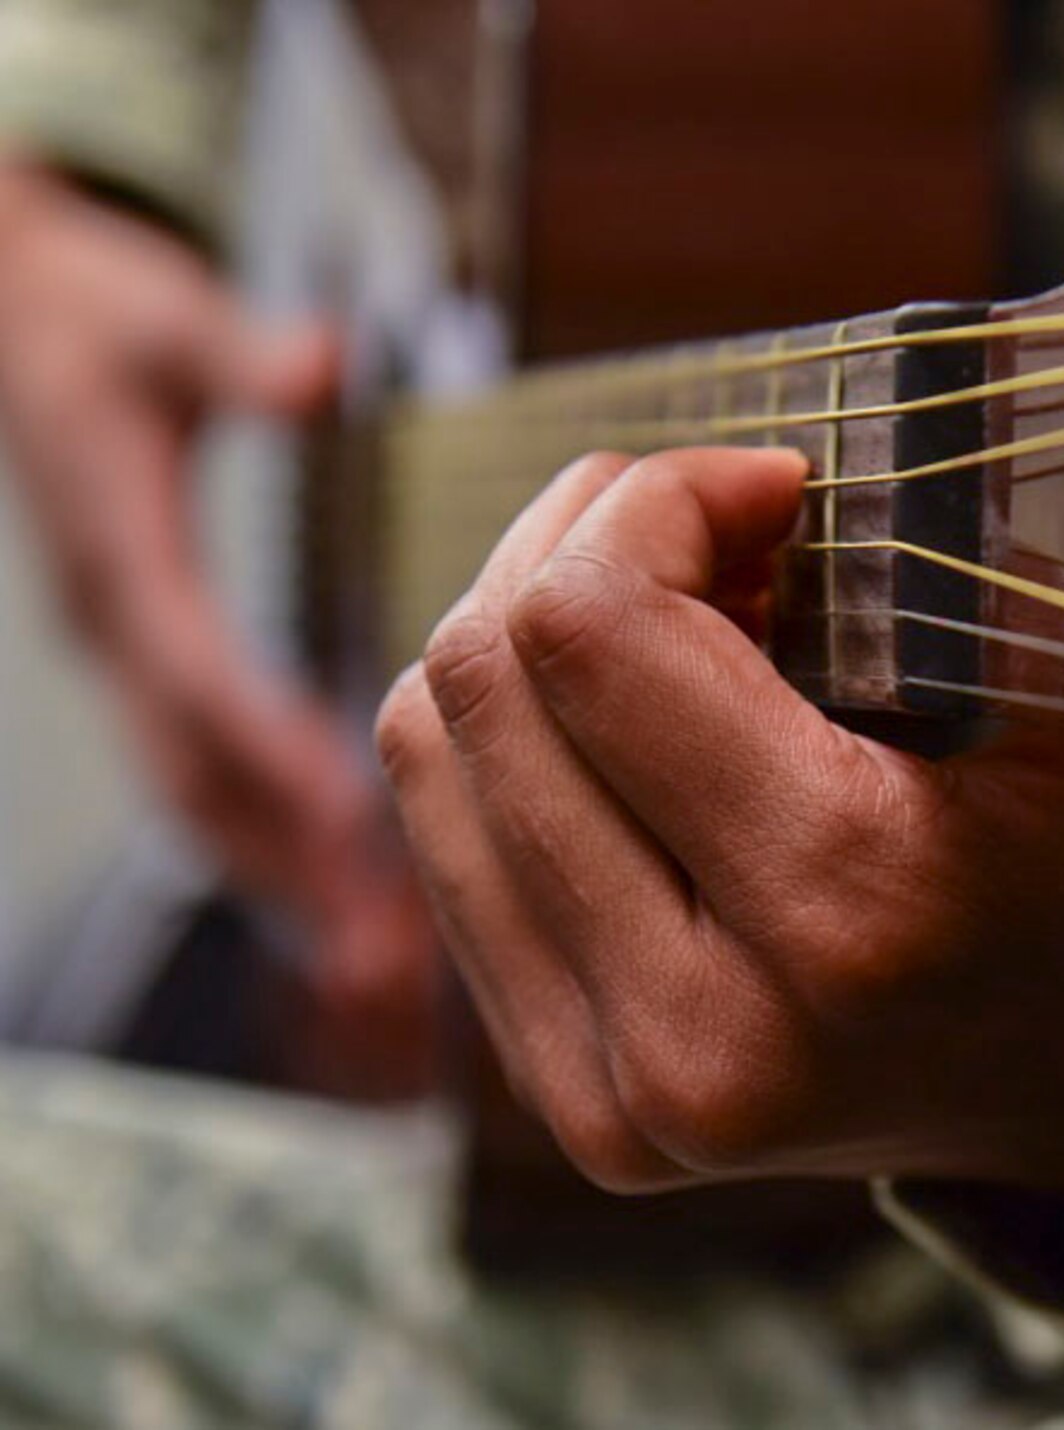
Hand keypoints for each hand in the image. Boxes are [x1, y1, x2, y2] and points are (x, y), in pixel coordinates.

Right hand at [0, 161, 428, 1020]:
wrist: (12, 317)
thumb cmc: (94, 318)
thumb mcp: (158, 319)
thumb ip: (235, 353)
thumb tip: (317, 363)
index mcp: (121, 559)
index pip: (197, 676)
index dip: (269, 748)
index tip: (349, 819)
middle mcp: (116, 629)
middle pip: (197, 773)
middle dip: (284, 863)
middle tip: (378, 956)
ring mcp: (126, 656)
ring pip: (196, 795)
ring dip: (278, 876)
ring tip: (373, 966)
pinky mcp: (150, 661)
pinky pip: (204, 776)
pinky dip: (265, 840)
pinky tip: (337, 894)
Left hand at [377, 446, 1063, 1213]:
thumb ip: (924, 567)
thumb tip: (728, 480)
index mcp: (846, 911)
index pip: (592, 628)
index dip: (661, 497)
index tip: (772, 488)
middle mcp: (703, 1036)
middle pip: (483, 681)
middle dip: (584, 542)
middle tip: (717, 532)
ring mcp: (621, 1094)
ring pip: (432, 754)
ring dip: (531, 634)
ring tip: (677, 623)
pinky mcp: (581, 1106)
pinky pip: (449, 846)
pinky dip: (519, 743)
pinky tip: (635, 727)